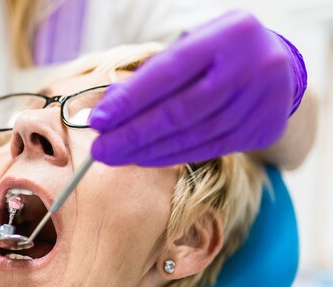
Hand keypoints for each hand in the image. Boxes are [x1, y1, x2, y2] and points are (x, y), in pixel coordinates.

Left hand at [90, 10, 303, 166]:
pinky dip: (171, 156)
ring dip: (148, 151)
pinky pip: (208, 149)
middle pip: (181, 111)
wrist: (280, 64)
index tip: (98, 120)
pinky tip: (144, 159)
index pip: (170, 72)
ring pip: (194, 136)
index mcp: (229, 34)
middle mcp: (251, 66)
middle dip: (134, 134)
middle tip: (101, 150)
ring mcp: (262, 100)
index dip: (130, 100)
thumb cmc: (219, 52)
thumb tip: (108, 107)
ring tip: (116, 156)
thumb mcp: (191, 45)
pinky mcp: (264, 129)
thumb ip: (153, 73)